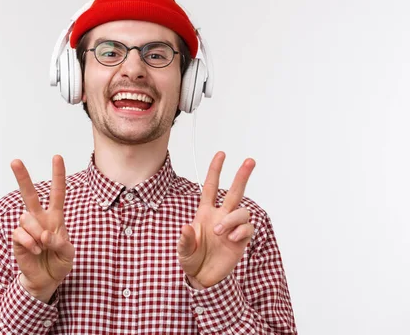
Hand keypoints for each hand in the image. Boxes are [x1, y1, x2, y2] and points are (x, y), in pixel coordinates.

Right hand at [10, 155, 74, 301]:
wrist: (45, 280)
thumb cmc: (59, 262)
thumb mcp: (68, 253)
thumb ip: (60, 243)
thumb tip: (45, 235)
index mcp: (55, 217)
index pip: (57, 193)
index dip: (58, 175)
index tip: (57, 157)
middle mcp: (40, 218)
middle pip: (30, 194)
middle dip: (22, 177)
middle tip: (15, 161)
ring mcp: (27, 228)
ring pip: (27, 218)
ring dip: (37, 234)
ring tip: (42, 247)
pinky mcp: (17, 239)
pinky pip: (20, 233)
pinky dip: (30, 243)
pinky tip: (35, 251)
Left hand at [177, 151, 255, 288]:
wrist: (203, 278)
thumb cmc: (192, 260)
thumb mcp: (183, 251)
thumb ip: (185, 240)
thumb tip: (186, 228)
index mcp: (205, 212)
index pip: (211, 187)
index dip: (215, 170)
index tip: (221, 154)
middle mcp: (221, 216)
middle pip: (235, 191)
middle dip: (242, 175)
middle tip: (249, 161)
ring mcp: (232, 227)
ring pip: (241, 211)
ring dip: (232, 219)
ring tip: (221, 232)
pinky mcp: (241, 240)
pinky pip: (248, 228)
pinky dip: (241, 231)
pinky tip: (232, 239)